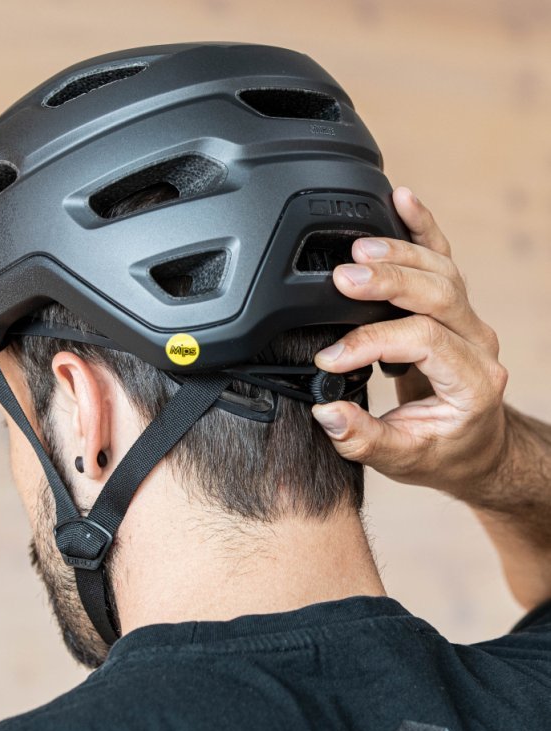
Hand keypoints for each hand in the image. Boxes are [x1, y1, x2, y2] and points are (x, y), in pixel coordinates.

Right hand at [311, 187, 508, 501]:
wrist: (476, 447)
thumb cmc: (442, 452)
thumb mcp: (400, 458)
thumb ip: (362, 438)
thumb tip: (325, 411)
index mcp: (472, 382)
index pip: (424, 342)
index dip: (372, 343)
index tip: (329, 358)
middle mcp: (477, 345)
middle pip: (439, 294)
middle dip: (388, 281)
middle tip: (343, 278)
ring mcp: (470, 321)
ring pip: (442, 270)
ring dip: (399, 253)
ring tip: (357, 248)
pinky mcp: (454, 308)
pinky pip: (443, 258)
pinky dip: (422, 227)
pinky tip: (401, 199)